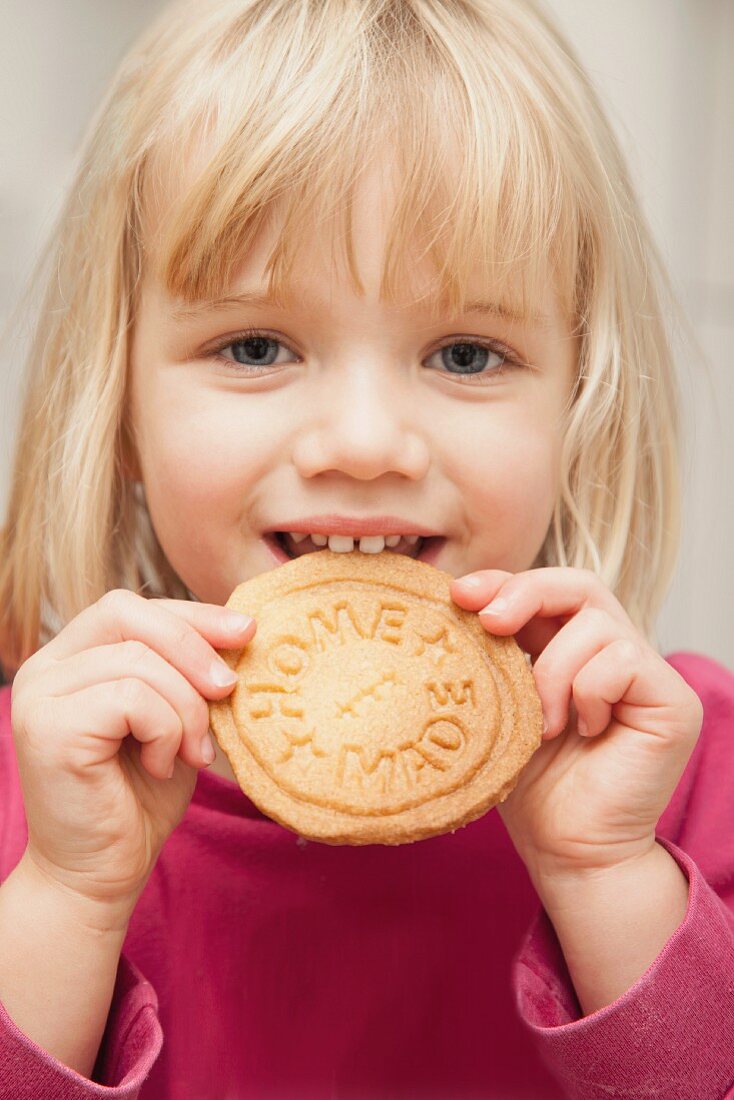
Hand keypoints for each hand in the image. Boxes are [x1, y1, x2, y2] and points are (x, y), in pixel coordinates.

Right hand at [10, 590, 254, 912]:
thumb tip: (239, 628)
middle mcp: (45, 669)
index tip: (247, 631)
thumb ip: (188, 672)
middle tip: (229, 691)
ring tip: (192, 753)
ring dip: (185, 709)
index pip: (130, 607)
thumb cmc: (141, 798)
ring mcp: (40, 696)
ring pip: (140, 661)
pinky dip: (165, 731)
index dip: (192, 614)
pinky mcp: (49, 728)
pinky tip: (161, 766)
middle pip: (127, 613)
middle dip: (193, 647)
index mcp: (70, 658)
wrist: (102, 876)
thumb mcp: (174, 718)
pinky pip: (132, 698)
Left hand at [450, 567, 702, 884]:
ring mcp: (650, 674)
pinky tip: (583, 732)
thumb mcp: (502, 707)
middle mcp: (617, 653)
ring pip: (595, 625)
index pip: (549, 589)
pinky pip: (622, 661)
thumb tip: (457, 601)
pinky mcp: (673, 702)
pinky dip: (588, 692)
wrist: (567, 853)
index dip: (506, 581)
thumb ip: (497, 654)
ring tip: (543, 725)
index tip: (459, 594)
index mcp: (574, 649)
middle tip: (489, 622)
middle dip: (525, 593)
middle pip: (579, 585)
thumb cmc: (532, 787)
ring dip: (552, 672)